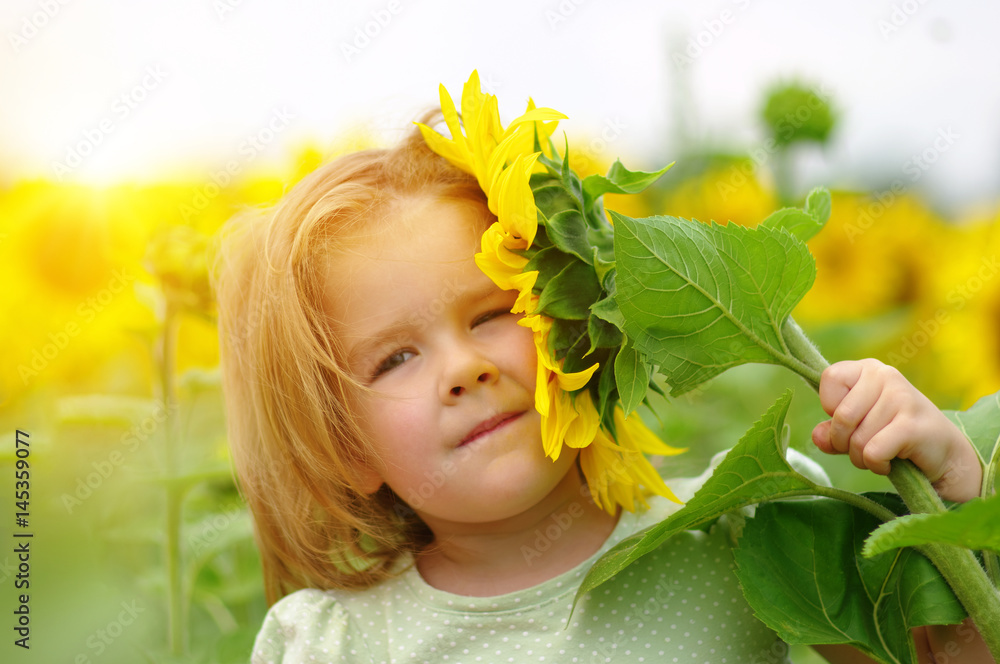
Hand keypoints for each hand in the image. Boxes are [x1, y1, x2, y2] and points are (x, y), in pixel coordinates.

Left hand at [811, 359, 982, 502]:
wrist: (946, 454)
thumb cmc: (893, 436)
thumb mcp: (858, 428)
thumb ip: (833, 431)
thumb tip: (818, 437)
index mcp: (869, 369)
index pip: (830, 378)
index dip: (831, 407)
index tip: (851, 419)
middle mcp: (886, 375)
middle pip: (841, 416)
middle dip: (844, 442)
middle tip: (863, 447)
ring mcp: (901, 398)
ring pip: (856, 439)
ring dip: (862, 457)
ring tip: (882, 453)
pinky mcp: (911, 426)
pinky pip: (872, 452)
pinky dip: (876, 465)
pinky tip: (891, 462)